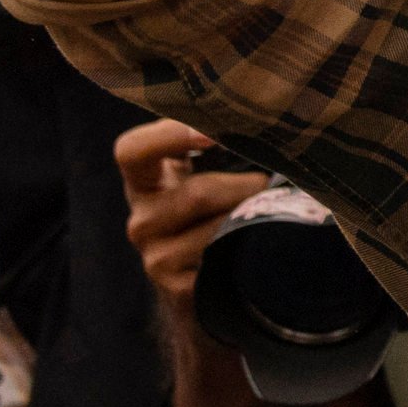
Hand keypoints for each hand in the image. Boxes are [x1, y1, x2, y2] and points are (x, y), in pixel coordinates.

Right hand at [115, 118, 263, 309]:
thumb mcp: (199, 173)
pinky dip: (250, 246)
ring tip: (271, 213)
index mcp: (143, 181)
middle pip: (197, 194)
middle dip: (247, 187)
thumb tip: (253, 118)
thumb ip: (210, 142)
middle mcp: (141, 220)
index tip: (214, 132)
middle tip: (274, 184)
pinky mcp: (177, 289)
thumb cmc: (210, 213)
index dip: (169, 136)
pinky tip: (258, 244)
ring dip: (253, 217)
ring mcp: (156, 257)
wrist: (205, 284)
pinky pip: (225, 259)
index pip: (132, 151)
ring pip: (217, 228)